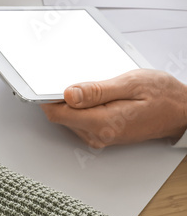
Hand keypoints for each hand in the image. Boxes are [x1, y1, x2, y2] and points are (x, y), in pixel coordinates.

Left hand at [42, 70, 186, 147]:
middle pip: (61, 116)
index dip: (46, 98)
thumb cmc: (163, 96)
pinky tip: (97, 96)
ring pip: (70, 118)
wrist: (182, 111)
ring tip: (93, 87)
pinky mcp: (103, 135)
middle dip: (61, 97)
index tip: (43, 84)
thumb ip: (97, 91)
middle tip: (74, 79)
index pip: (57, 114)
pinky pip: (81, 120)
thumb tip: (68, 94)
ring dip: (74, 102)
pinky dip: (83, 107)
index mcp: (103, 123)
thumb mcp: (130, 84)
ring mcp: (100, 137)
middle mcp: (99, 135)